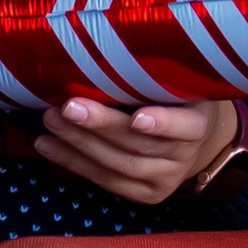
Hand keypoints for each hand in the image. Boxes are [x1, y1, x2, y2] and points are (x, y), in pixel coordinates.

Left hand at [35, 93, 240, 205]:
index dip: (163, 123)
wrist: (188, 136)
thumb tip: (98, 53)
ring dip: (78, 144)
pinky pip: (106, 181)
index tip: (138, 118)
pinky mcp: (145, 194)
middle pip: (140, 145)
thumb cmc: (172, 96)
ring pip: (119, 165)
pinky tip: (47, 145)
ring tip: (51, 122)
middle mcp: (186, 155)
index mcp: (199, 121)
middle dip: (100, 126)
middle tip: (68, 107)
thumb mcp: (173, 81)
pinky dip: (72, 162)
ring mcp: (166, 179)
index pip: (186, 126)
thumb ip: (147, 76)